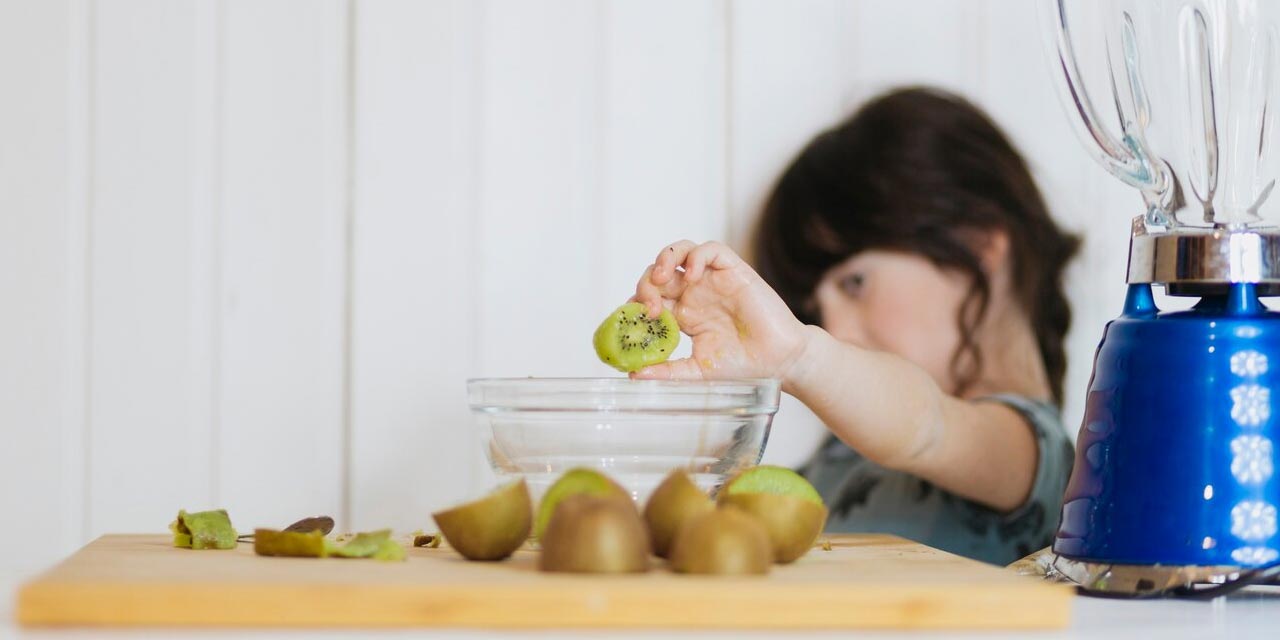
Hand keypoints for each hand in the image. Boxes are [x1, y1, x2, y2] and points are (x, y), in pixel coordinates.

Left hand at [630, 240, 811, 384]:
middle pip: (659, 273)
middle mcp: (695, 293)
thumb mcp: (696, 372)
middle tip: (649, 307)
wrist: (779, 362)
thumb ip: (667, 371)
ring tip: (661, 278)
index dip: (636, 302)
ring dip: (665, 259)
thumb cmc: (742, 366)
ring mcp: (713, 280)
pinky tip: (692, 276)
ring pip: (681, 252)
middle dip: (646, 284)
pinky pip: (711, 250)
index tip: (632, 321)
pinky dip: (697, 257)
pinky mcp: (734, 270)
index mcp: (683, 314)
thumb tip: (633, 375)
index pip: (650, 297)